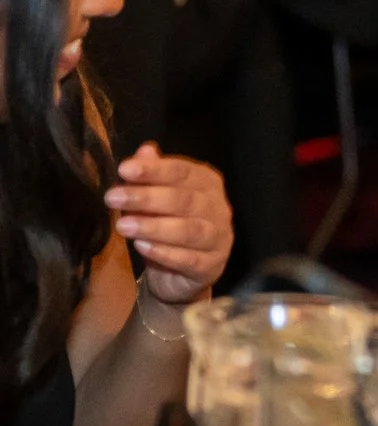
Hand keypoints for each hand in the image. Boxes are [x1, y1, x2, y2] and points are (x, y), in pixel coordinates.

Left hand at [106, 145, 231, 306]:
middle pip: (184, 200)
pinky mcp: (212, 266)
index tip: (124, 169)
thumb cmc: (168, 226)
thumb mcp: (156, 199)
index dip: (154, 170)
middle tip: (111, 198)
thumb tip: (145, 150)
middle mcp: (218, 208)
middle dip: (146, 197)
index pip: (183, 171)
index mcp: (207, 184)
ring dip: (154, 227)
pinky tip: (142, 247)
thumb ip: (152, 176)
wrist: (180, 275)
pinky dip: (165, 253)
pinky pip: (189, 259)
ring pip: (189, 230)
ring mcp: (218, 238)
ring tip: (123, 226)